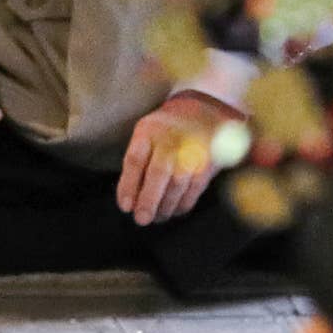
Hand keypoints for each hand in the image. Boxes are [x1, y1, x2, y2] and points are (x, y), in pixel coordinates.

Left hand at [117, 90, 237, 225]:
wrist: (204, 113)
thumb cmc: (165, 130)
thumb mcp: (146, 133)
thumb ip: (137, 161)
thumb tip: (128, 199)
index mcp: (149, 131)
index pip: (135, 159)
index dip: (128, 185)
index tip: (125, 206)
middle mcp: (171, 139)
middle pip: (159, 172)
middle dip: (149, 199)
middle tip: (141, 219)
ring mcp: (192, 151)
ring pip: (177, 184)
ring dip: (165, 206)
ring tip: (155, 218)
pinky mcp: (207, 163)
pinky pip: (194, 189)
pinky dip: (182, 204)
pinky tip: (172, 211)